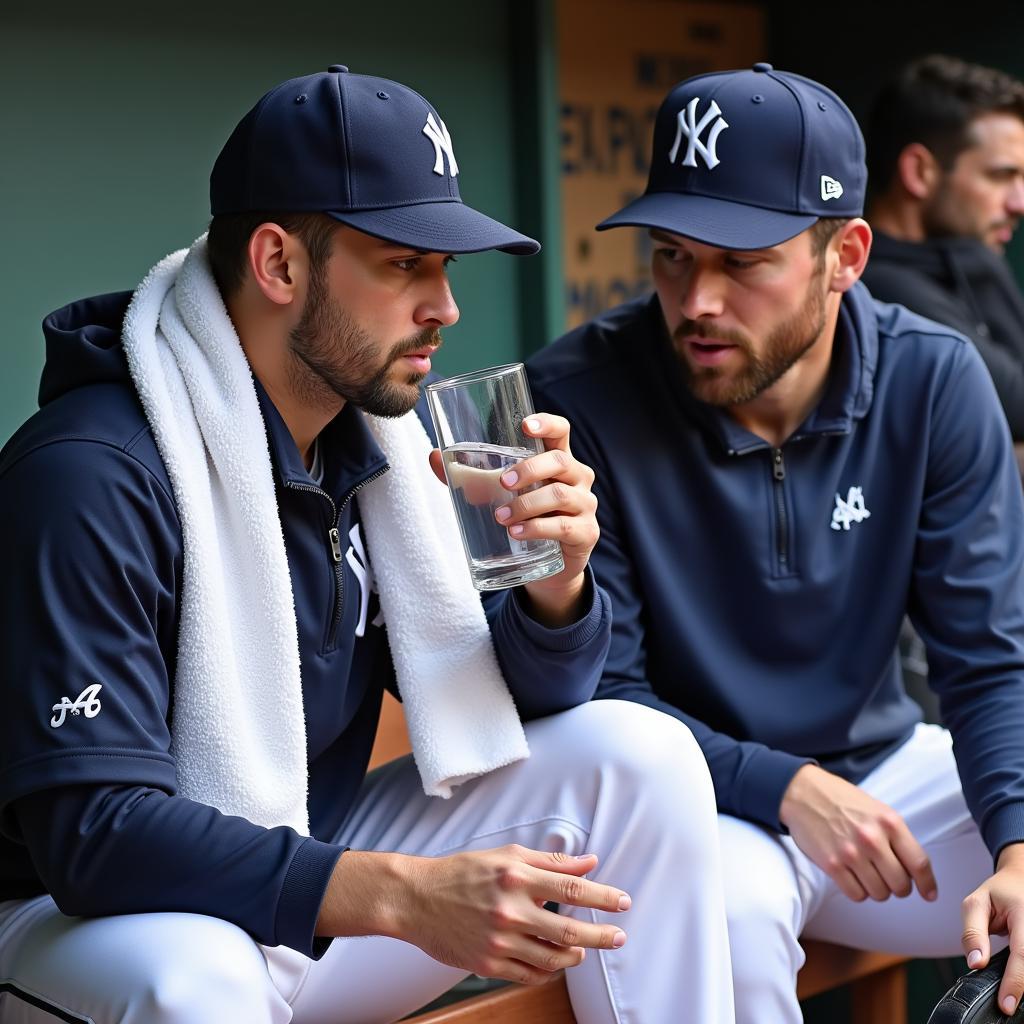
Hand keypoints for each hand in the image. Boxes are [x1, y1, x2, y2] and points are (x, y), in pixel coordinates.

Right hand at [318, 845, 629, 985]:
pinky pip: (529, 975)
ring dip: (575, 954)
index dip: (602, 896)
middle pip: (569, 929)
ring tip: (583, 949)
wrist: (416, 898)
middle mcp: (511, 909)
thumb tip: (589, 861)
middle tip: (619, 937)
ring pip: (552, 957)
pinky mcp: (488, 964)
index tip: (623, 901)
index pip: (571, 887)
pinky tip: (554, 961)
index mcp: (516, 876)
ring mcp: (500, 940)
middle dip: (601, 935)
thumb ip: (550, 860)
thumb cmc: (463, 872)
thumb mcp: (507, 855)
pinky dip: (548, 971)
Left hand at [430, 414, 598, 626]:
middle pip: (560, 460)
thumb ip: (468, 478)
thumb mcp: (497, 496)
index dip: (547, 423)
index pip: (561, 431)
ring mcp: (585, 505)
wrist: (549, 568)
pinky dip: (537, 529)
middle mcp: (576, 478)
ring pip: (559, 495)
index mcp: (557, 461)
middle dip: (530, 469)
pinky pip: (564, 527)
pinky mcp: (586, 533)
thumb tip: (433, 456)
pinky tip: (516, 533)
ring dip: (526, 504)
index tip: (525, 425)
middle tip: (503, 481)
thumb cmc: (525, 519)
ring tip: (500, 517)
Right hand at [780, 764, 937, 902]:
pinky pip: (856, 895)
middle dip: (897, 886)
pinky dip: (858, 891)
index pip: (919, 863)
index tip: (929, 894)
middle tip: (888, 876)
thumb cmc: (842, 801)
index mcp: (889, 822)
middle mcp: (872, 838)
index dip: (927, 884)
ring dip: (877, 889)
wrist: (803, 792)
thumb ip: (897, 836)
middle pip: (901, 885)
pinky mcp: (832, 864)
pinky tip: (852, 875)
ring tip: (866, 872)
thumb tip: (916, 871)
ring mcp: (851, 853)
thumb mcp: (877, 810)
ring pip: (880, 893)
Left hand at [961, 842, 1023, 1015]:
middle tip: (1005, 1003)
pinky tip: (1015, 980)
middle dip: (1019, 986)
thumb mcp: (976, 903)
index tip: (1006, 1004)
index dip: (1015, 982)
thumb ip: (973, 932)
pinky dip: (1023, 972)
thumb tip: (976, 963)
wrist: (1021, 881)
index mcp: (1023, 913)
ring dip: (1021, 980)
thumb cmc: (999, 892)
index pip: (1022, 954)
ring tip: (1009, 991)